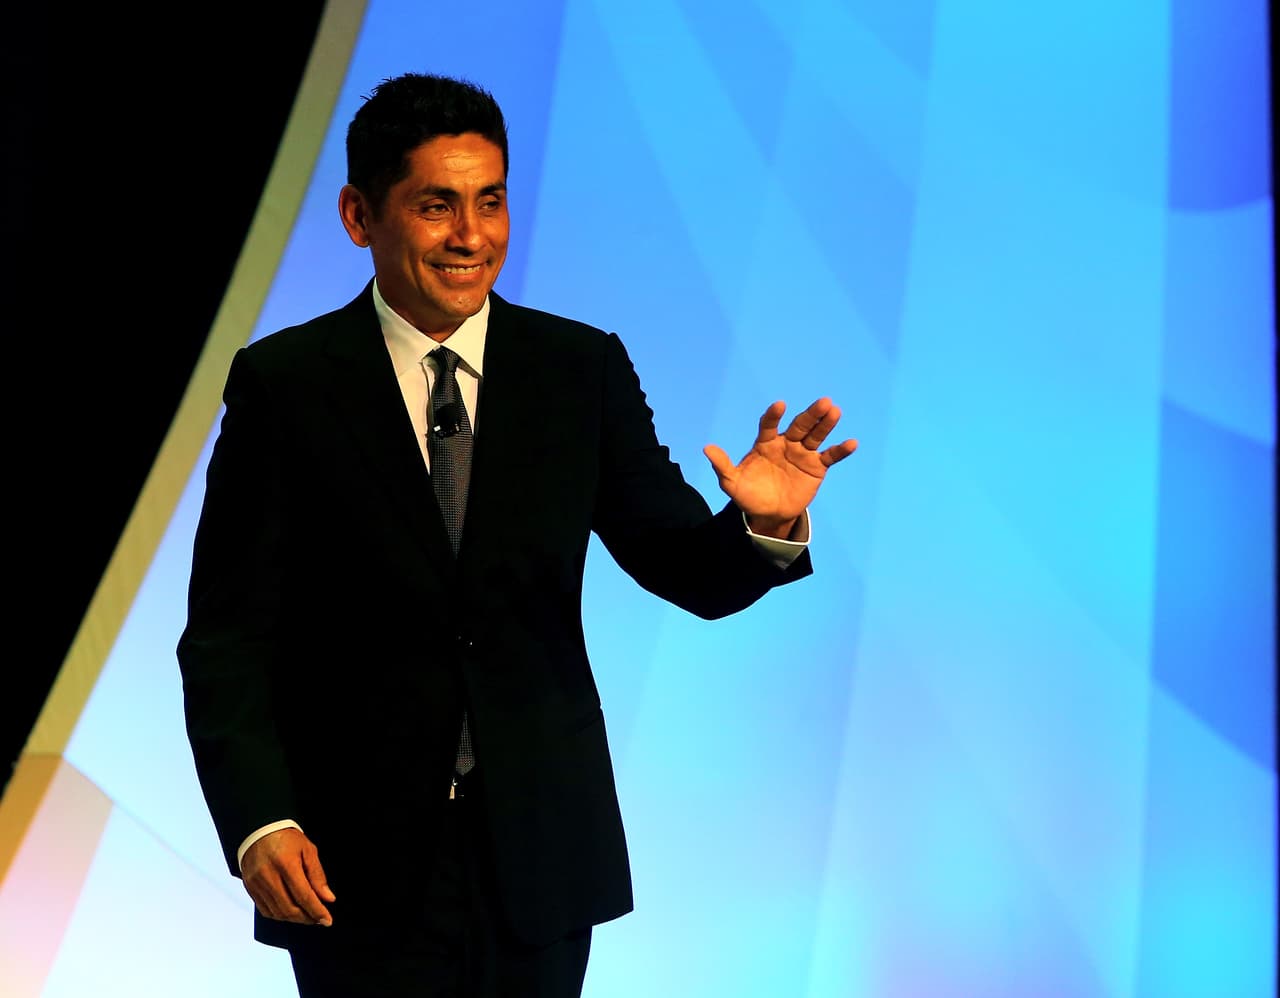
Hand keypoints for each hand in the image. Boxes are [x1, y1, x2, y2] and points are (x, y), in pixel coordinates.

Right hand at [241, 827, 334, 926]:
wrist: (260, 831)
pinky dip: (280, 915)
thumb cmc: (286, 839)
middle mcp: (268, 875)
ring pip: (277, 913)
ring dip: (295, 919)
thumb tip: (327, 898)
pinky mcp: (250, 888)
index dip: (317, 911)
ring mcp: (256, 884)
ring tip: (308, 916)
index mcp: (286, 863)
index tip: (327, 920)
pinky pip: (265, 910)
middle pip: (289, 908)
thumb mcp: (308, 850)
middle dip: (307, 918)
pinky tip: (291, 912)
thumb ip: (318, 876)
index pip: (303, 895)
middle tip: (319, 918)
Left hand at [703, 398, 856, 538]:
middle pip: (800, 425)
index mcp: (765, 443)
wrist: (768, 513)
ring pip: (816, 435)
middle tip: (823, 402)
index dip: (774, 415)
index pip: (770, 425)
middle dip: (810, 414)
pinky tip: (852, 442)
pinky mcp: (817, 467)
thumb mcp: (731, 483)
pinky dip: (840, 450)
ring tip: (834, 411)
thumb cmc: (748, 494)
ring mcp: (803, 453)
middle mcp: (786, 443)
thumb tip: (707, 449)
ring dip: (826, 424)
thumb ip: (722, 466)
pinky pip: (830, 456)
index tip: (779, 406)